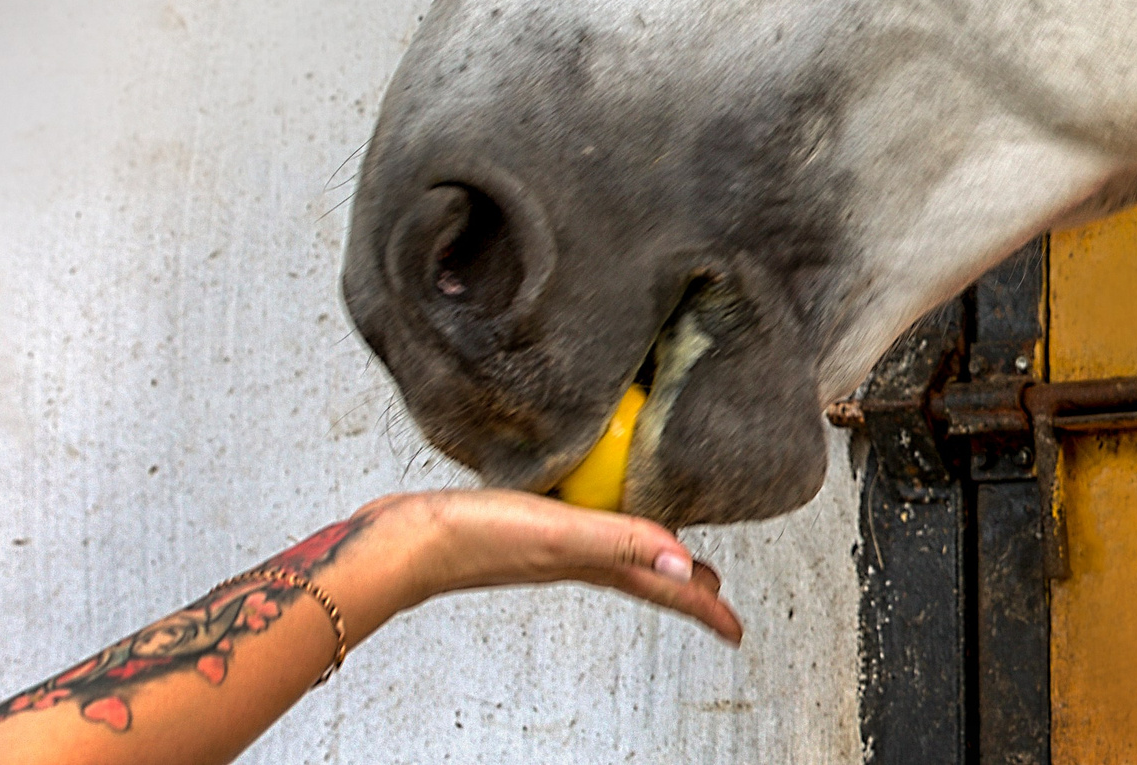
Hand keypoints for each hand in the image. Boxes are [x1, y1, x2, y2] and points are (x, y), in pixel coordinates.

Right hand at [361, 490, 742, 643]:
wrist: (401, 541)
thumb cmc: (475, 539)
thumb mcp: (560, 535)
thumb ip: (621, 542)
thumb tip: (687, 562)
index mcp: (590, 565)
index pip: (662, 588)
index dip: (703, 607)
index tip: (735, 630)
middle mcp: (573, 561)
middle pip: (643, 576)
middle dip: (682, 587)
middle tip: (714, 592)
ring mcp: (545, 548)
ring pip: (612, 556)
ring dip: (644, 557)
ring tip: (665, 553)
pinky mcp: (519, 528)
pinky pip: (577, 531)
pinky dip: (598, 525)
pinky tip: (585, 507)